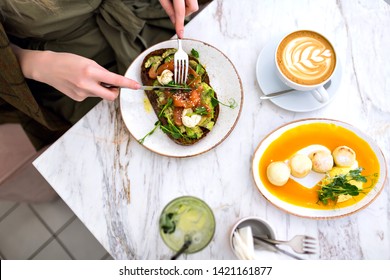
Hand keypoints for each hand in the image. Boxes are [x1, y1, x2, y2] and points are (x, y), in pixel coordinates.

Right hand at [11, 45, 139, 100]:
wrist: (47, 68)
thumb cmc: (68, 61)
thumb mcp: (87, 61)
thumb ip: (101, 72)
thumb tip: (113, 82)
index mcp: (91, 71)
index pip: (115, 80)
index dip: (127, 84)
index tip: (137, 86)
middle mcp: (87, 85)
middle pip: (111, 96)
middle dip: (115, 92)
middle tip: (113, 86)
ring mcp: (82, 93)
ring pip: (100, 94)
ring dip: (99, 88)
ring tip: (86, 78)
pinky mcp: (78, 98)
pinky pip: (90, 96)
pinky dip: (90, 90)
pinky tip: (79, 83)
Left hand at [160, 0, 198, 37]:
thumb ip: (168, 8)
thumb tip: (174, 21)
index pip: (180, 13)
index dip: (179, 25)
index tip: (180, 34)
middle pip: (193, 8)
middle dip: (185, 12)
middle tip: (176, 10)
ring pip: (194, 4)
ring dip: (186, 7)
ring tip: (177, 1)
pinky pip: (192, 0)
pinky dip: (187, 2)